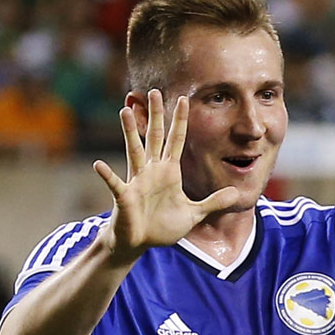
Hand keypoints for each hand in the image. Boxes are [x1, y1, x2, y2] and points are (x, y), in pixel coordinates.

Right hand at [92, 90, 239, 261]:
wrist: (140, 243)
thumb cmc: (162, 226)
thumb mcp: (193, 214)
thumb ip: (213, 203)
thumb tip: (235, 193)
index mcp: (169, 172)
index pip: (176, 140)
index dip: (180, 120)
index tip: (184, 99)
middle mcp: (152, 171)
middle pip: (155, 137)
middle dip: (155, 115)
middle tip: (154, 91)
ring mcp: (137, 182)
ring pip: (134, 151)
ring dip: (130, 132)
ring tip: (125, 111)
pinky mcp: (125, 197)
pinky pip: (115, 184)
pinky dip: (107, 175)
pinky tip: (99, 165)